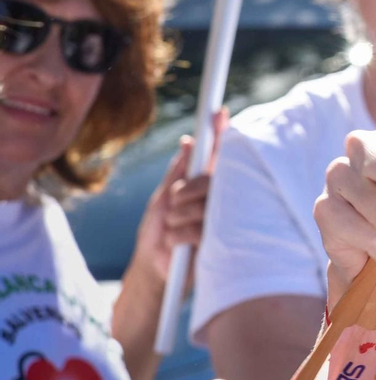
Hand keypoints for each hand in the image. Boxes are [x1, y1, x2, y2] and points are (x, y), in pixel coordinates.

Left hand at [128, 109, 227, 287]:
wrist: (154, 267)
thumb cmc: (157, 230)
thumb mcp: (162, 198)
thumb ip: (177, 172)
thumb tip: (187, 142)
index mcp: (203, 184)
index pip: (215, 156)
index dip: (218, 133)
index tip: (218, 112)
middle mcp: (215, 197)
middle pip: (207, 181)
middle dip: (183, 194)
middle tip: (172, 206)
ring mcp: (218, 217)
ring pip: (199, 206)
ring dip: (176, 219)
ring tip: (170, 231)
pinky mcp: (216, 239)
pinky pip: (195, 228)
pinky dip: (176, 236)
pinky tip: (175, 244)